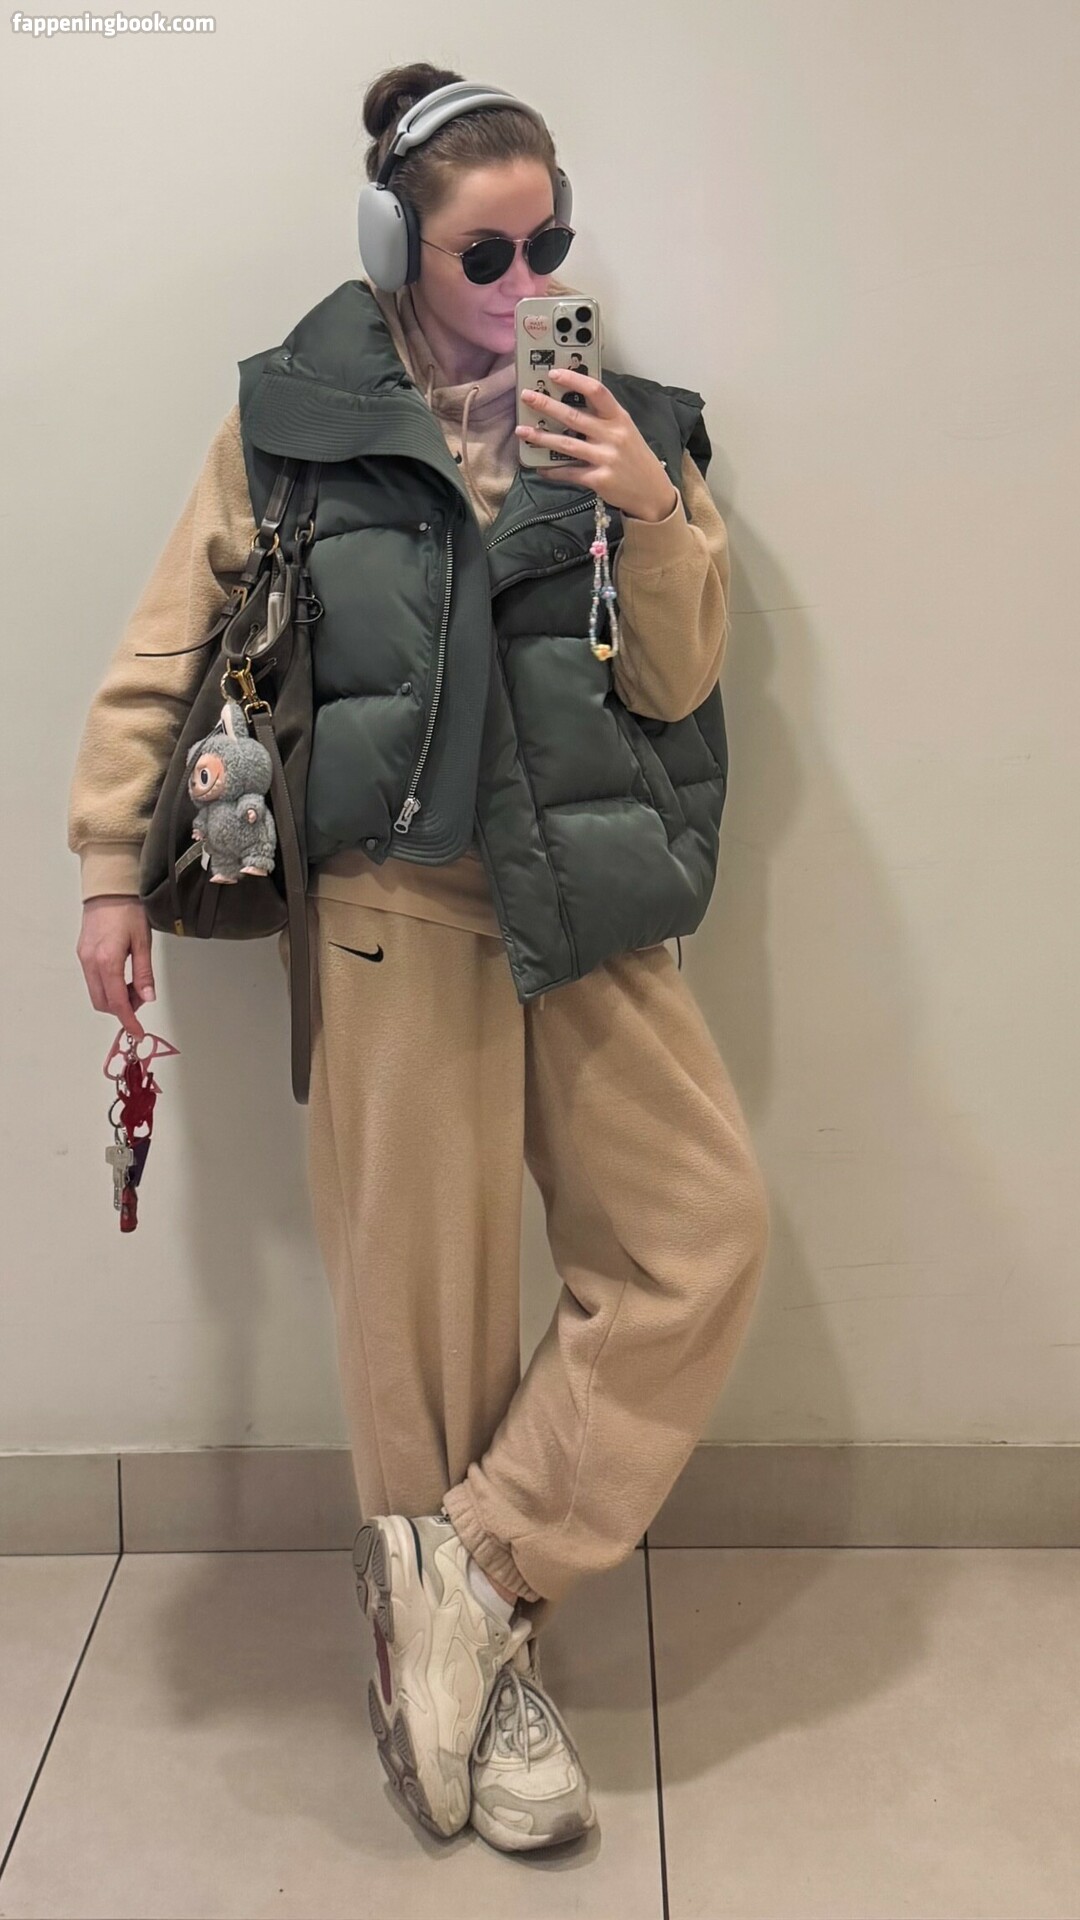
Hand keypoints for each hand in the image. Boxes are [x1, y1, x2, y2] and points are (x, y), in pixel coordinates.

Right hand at [76, 896, 155, 1040]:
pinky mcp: (82, 954)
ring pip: (96, 993)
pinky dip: (108, 986)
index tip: (137, 1031)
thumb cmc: (128, 910)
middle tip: (141, 997)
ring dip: (115, 997)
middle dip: (122, 1008)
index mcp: (107, 961)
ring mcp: (84, 958)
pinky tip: (122, 975)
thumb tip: (147, 998)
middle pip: (102, 1002)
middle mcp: (91, 962)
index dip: (128, 1020)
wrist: (109, 889)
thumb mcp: (143, 942)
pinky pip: (93, 980)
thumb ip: (144, 973)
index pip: (117, 1002)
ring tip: (134, 983)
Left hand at [515, 368, 678, 521]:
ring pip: (566, 444)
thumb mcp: (626, 431)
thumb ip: (603, 418)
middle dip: (546, 405)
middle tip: (526, 397)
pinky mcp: (599, 479)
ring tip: (522, 431)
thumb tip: (571, 404)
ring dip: (541, 438)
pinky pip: (569, 472)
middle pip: (574, 416)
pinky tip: (539, 466)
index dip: (574, 380)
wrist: (652, 492)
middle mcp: (613, 435)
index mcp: (619, 418)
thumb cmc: (634, 458)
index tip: (554, 373)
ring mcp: (605, 458)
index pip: (597, 391)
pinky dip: (552, 470)